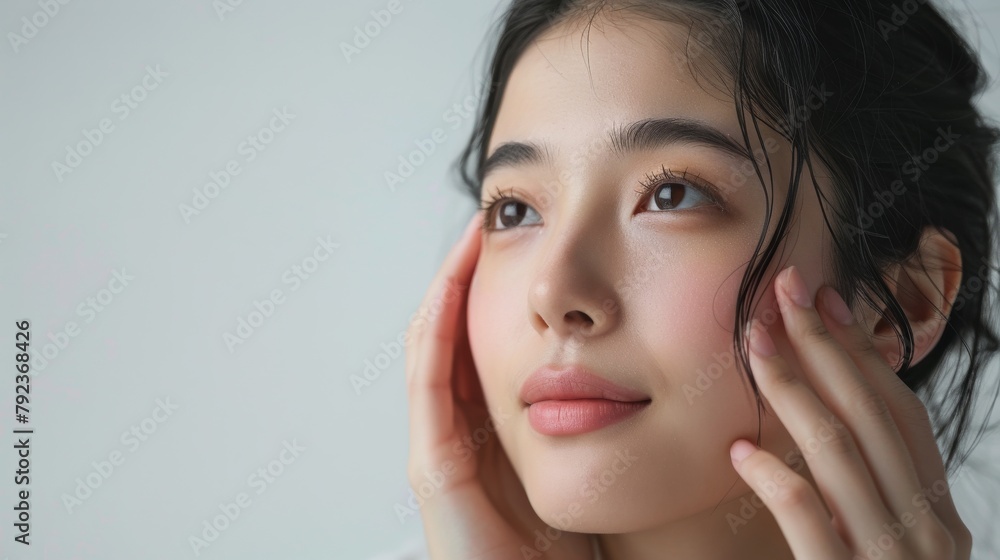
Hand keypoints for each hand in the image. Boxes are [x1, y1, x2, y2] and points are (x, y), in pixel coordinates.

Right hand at [405, 213, 593, 559]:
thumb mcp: (577, 470)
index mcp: (486, 432)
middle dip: (463, 279)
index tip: (512, 243)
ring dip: (448, 289)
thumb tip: (628, 373)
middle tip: (486, 225)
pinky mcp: (433, 466)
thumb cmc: (563, 551)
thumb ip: (587, 425)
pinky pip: (429, 382)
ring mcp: (436, 447)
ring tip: (470, 239)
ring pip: (432, 347)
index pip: (477, 344)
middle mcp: (454, 433)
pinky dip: (438, 329)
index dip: (487, 293)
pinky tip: (454, 286)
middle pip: (450, 336)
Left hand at [729, 265, 972, 558]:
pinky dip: (780, 483)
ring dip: (795, 391)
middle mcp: (928, 531)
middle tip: (781, 292)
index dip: (860, 354)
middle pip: (871, 419)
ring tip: (754, 344)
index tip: (823, 303)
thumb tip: (814, 420)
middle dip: (823, 348)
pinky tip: (743, 451)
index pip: (899, 415)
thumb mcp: (884, 541)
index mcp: (936, 513)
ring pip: (843, 457)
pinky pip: (816, 526)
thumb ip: (863, 490)